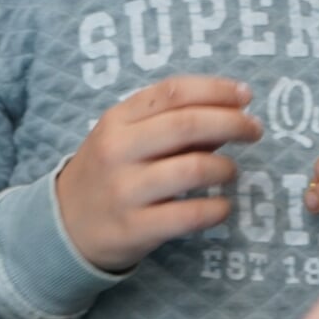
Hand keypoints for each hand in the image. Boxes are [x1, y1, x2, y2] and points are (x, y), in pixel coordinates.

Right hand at [57, 75, 262, 271]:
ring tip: (232, 172)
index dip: (216, 90)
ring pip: (192, 169)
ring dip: (225, 167)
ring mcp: (125, 190)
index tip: (246, 95)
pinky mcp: (135, 228)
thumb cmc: (109, 172)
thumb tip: (231, 113)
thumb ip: (170, 123)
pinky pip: (189, 215)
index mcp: (118, 119)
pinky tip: (223, 207)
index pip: (173, 92)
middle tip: (254, 131)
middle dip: (232, 123)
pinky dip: (217, 210)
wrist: (65, 225)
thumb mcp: (126, 137)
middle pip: (187, 124)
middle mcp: (118, 150)